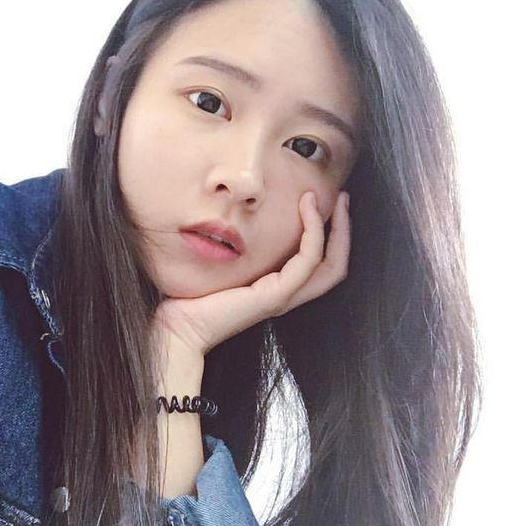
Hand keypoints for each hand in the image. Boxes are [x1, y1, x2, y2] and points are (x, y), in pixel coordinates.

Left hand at [153, 190, 350, 358]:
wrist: (181, 326)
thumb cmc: (194, 297)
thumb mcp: (225, 264)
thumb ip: (240, 245)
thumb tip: (239, 212)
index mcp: (278, 288)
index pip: (321, 263)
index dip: (333, 234)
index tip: (324, 200)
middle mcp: (287, 294)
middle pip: (336, 265)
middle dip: (344, 230)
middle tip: (344, 198)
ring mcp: (284, 297)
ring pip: (330, 264)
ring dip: (335, 228)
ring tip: (326, 199)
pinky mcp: (275, 296)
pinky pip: (306, 261)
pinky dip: (312, 232)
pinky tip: (305, 210)